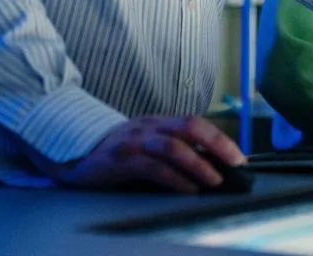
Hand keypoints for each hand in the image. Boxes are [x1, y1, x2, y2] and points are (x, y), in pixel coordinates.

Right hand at [35, 115, 245, 192]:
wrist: (74, 153)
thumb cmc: (116, 154)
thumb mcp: (146, 146)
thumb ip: (171, 152)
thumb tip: (208, 167)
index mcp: (158, 122)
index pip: (196, 122)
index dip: (220, 138)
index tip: (239, 157)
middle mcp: (149, 126)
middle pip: (190, 126)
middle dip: (217, 143)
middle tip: (236, 164)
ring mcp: (135, 140)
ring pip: (173, 145)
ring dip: (198, 163)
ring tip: (215, 180)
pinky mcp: (121, 159)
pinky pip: (153, 167)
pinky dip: (175, 179)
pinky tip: (188, 190)